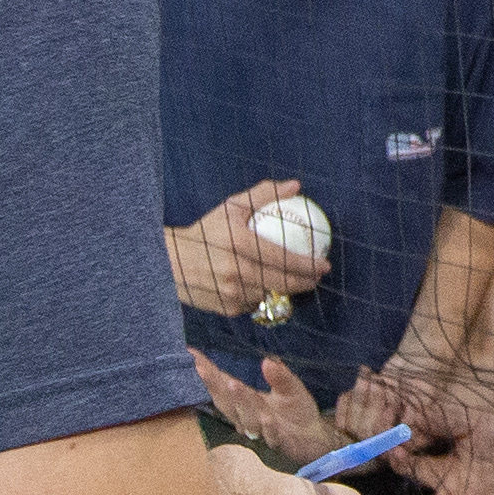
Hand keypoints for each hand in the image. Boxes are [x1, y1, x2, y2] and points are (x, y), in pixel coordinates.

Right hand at [165, 176, 328, 319]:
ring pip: (270, 295)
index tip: (324, 264)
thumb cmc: (205, 231)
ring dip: (285, 290)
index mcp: (239, 244)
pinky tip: (268, 288)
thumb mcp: (231, 207)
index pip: (283, 258)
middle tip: (317, 276)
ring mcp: (231, 293)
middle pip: (282, 283)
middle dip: (306, 282)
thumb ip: (263, 195)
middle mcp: (235, 271)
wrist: (170, 261)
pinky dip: (263, 296)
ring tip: (297, 281)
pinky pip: (255, 304)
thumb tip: (295, 186)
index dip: (308, 264)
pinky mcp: (227, 308)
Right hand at [194, 349, 351, 471]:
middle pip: (226, 401)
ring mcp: (261, 431)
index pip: (223, 384)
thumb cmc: (296, 411)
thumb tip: (267, 361)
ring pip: (245, 417)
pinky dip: (268, 426)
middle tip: (203, 369)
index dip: (208, 372)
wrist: (314, 438)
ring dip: (240, 401)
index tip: (192, 355)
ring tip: (234, 384)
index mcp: (247, 399)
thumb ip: (279, 375)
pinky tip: (268, 417)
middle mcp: (247, 415)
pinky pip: (271, 435)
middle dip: (214, 385)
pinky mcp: (278, 443)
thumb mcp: (291, 387)